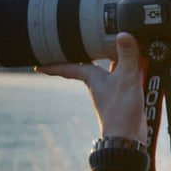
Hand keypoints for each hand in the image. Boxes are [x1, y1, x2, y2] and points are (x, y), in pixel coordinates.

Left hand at [34, 33, 149, 143]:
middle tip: (68, 43)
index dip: (52, 64)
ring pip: (104, 67)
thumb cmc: (121, 112)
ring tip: (101, 41)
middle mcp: (99, 82)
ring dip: (103, 56)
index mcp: (92, 77)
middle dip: (77, 55)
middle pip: (84, 64)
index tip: (37, 64)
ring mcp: (111, 89)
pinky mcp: (124, 93)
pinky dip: (125, 64)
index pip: (67, 67)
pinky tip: (133, 58)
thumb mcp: (126, 79)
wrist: (128, 137)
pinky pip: (121, 74)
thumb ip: (127, 56)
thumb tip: (123, 33)